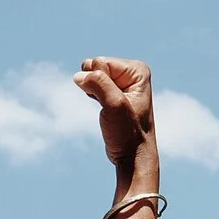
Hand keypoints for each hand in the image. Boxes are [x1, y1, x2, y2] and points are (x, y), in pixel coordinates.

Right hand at [72, 57, 154, 176]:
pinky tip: (103, 107)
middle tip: (109, 105)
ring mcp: (122, 82)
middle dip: (94, 85)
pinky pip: (92, 84)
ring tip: (108, 108)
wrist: (132, 156)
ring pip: (91, 75)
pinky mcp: (113, 92)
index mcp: (138, 70)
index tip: (113, 102)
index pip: (100, 62)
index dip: (99, 82)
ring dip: (92, 91)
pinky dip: (91, 94)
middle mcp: (132, 73)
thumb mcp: (114, 106)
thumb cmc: (127, 133)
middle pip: (95, 66)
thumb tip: (80, 75)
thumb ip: (99, 84)